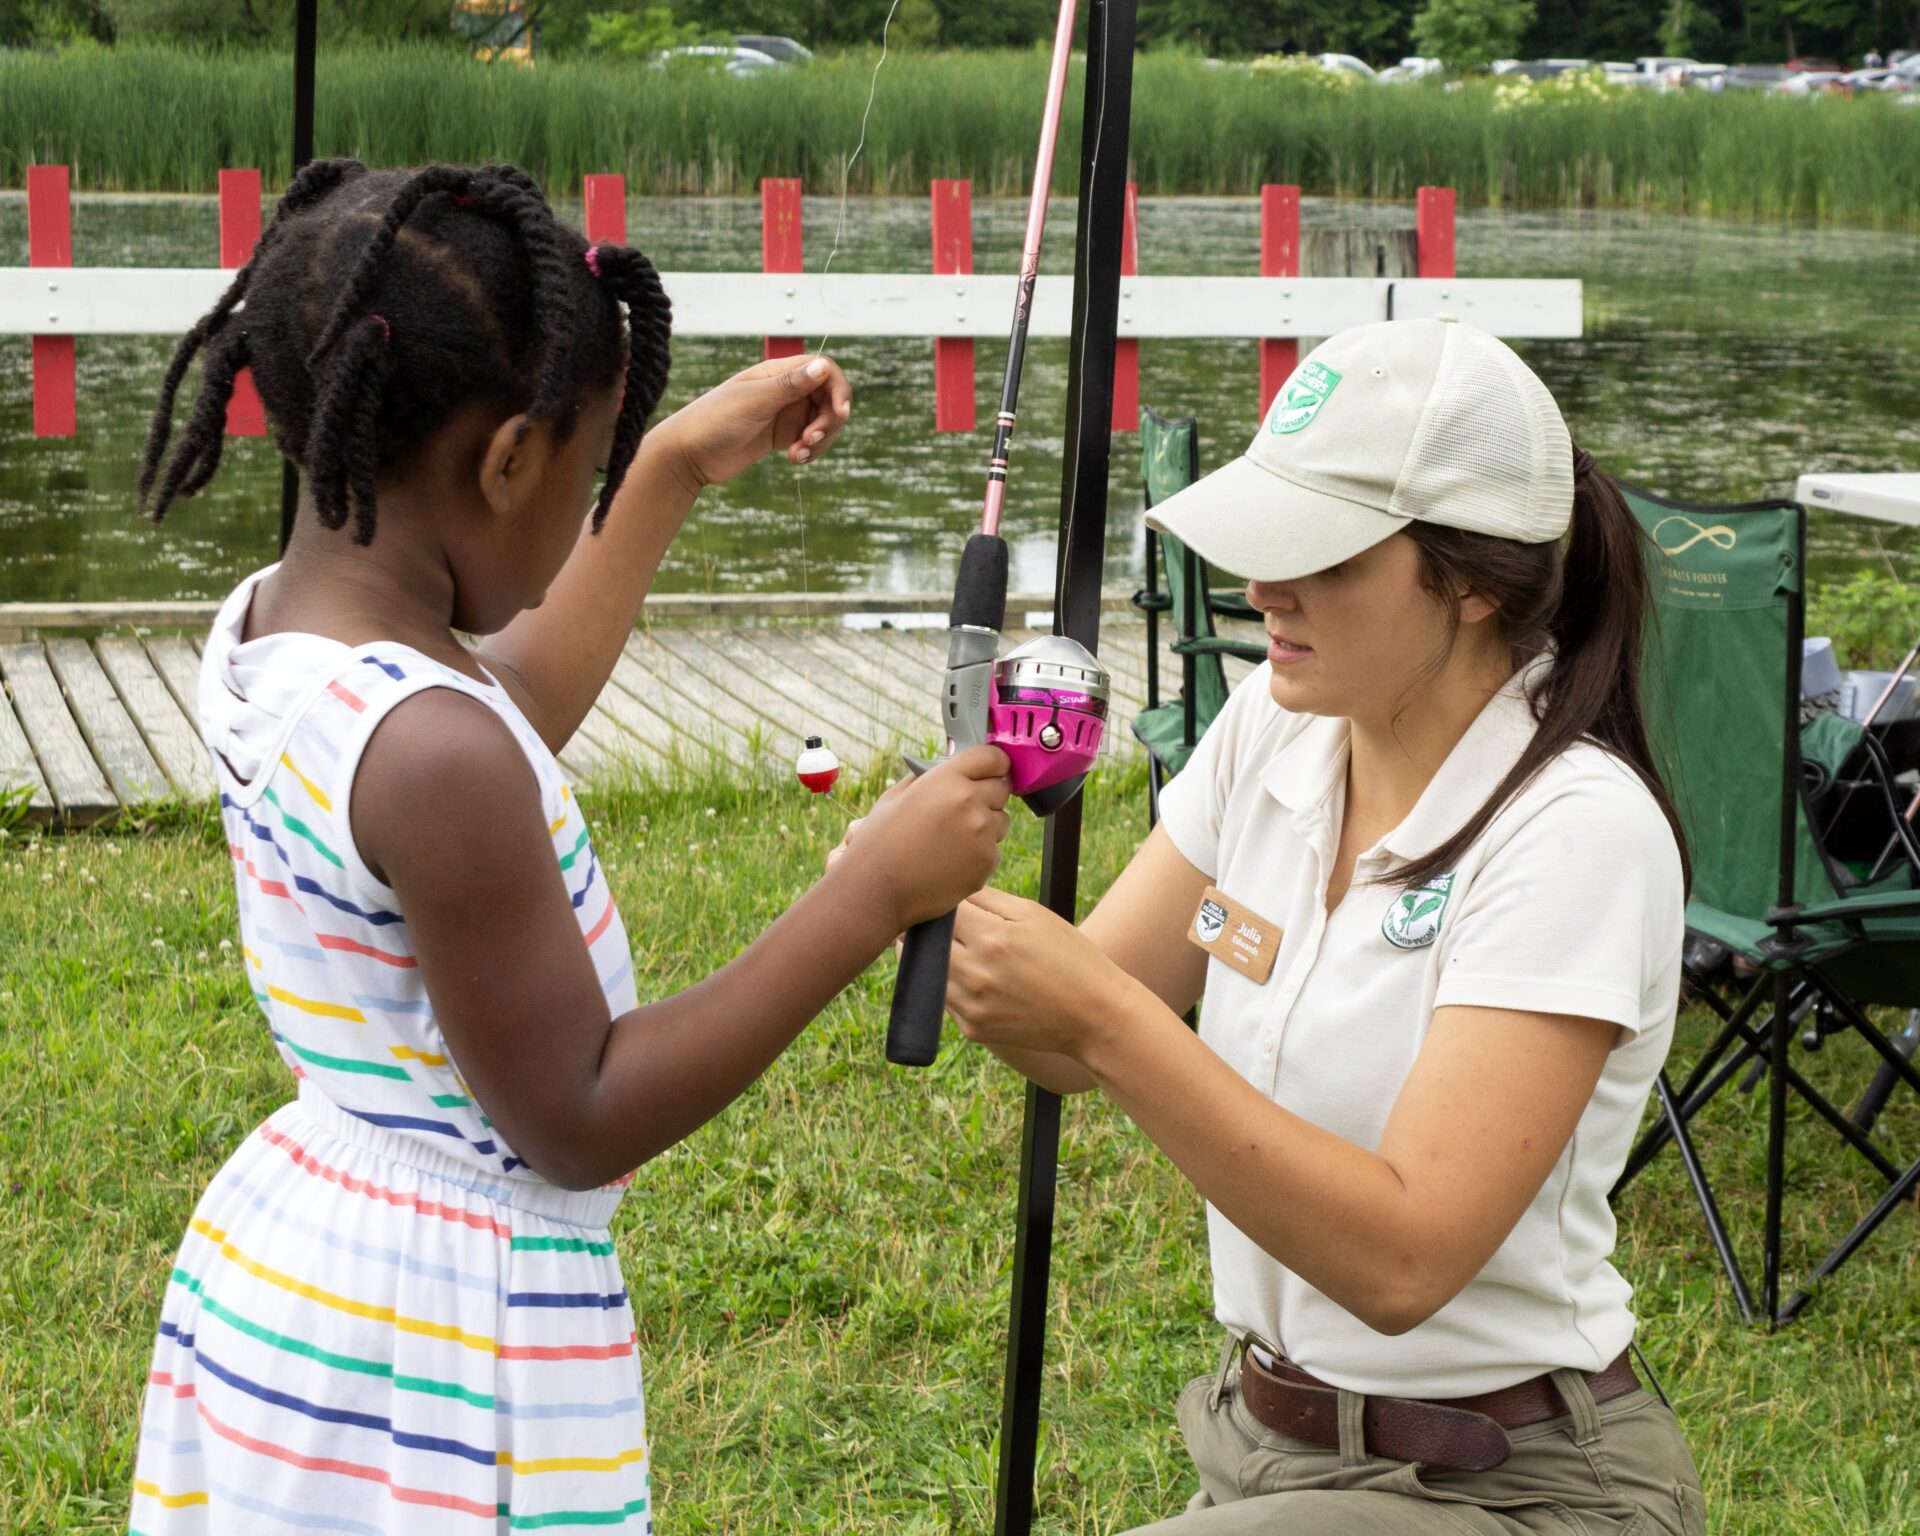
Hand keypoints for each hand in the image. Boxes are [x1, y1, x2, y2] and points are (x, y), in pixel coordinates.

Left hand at [654, 354, 851, 492]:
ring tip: (798, 456)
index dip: (839, 389)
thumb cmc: (714, 421)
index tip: (841, 413)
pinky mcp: (780, 436)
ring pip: (822, 422)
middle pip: (828, 399)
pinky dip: (810, 451)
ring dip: (820, 440)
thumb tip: (823, 367)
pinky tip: (794, 460)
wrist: (688, 454)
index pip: (824, 370)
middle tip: (810, 440)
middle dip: (829, 421)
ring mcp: (784, 413)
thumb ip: (789, 385)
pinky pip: (809, 440)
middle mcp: (785, 390)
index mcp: (778, 373)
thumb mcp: (754, 402)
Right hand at [836, 746, 1011, 931]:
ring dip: (987, 826)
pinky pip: (995, 850)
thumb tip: (945, 766)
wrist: (876, 890)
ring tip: (953, 839)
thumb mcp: (895, 797)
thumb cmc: (879, 842)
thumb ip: (926, 777)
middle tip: (965, 809)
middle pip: (1002, 788)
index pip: (992, 757)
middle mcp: (969, 802)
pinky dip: (980, 854)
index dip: (993, 763)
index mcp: (946, 779)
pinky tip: (951, 861)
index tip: (992, 770)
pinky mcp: (986, 863)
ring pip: (1001, 821)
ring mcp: (981, 835)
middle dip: (989, 795)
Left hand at [947, 887, 1131, 1060]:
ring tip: (966, 953)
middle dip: (935, 931)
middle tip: (952, 927)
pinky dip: (953, 987)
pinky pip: (946, 1000)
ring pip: (930, 973)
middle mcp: (975, 974)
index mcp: (991, 938)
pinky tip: (981, 981)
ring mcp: (971, 1006)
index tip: (955, 905)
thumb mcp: (1034, 914)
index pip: (943, 911)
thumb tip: (953, 889)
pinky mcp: (972, 1029)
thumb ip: (988, 897)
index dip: (946, 904)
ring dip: (938, 960)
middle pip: (927, 944)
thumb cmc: (1069, 956)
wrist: (1094, 1016)